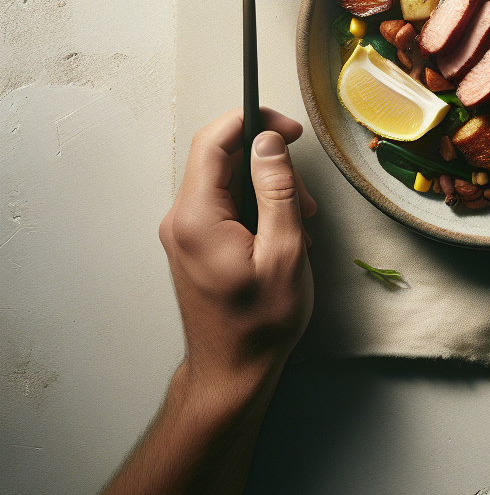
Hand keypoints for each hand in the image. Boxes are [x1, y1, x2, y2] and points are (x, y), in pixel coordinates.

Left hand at [159, 108, 316, 403]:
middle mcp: (181, 220)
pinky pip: (226, 206)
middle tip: (303, 199)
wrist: (232, 373)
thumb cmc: (258, 323)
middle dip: (270, 168)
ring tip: (297, 226)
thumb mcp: (284, 251)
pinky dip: (257, 210)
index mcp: (196, 217)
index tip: (288, 128)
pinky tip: (281, 236)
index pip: (214, 142)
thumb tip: (269, 141)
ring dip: (269, 192)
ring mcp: (185, 233)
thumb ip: (277, 190)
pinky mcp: (195, 244)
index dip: (253, 121)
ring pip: (229, 184)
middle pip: (223, 161)